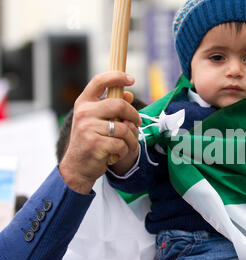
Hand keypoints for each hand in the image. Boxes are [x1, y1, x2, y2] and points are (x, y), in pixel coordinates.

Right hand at [59, 71, 140, 193]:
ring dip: (130, 138)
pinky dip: (123, 150)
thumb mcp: (97, 121)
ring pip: (123, 128)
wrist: (78, 166)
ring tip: (125, 144)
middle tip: (138, 122)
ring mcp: (88, 128)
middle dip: (133, 115)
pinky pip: (121, 144)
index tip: (131, 78)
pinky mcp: (95, 144)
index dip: (117, 77)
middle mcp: (84, 113)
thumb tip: (128, 94)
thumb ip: (111, 107)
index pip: (99, 81)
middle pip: (119, 105)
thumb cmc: (91, 141)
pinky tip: (116, 153)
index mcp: (84, 103)